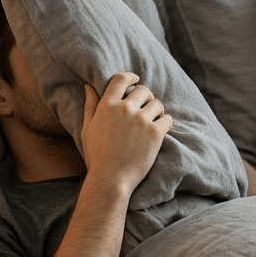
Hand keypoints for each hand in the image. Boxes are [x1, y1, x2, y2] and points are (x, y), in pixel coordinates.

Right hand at [80, 73, 172, 193]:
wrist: (111, 179)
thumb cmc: (97, 156)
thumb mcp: (87, 129)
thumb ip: (90, 106)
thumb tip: (88, 86)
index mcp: (107, 106)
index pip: (121, 79)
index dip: (131, 77)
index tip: (136, 79)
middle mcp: (124, 109)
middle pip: (143, 90)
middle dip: (146, 98)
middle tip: (145, 109)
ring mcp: (141, 120)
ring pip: (157, 104)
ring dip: (156, 111)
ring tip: (152, 122)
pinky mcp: (155, 133)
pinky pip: (168, 119)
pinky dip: (166, 124)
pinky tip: (160, 131)